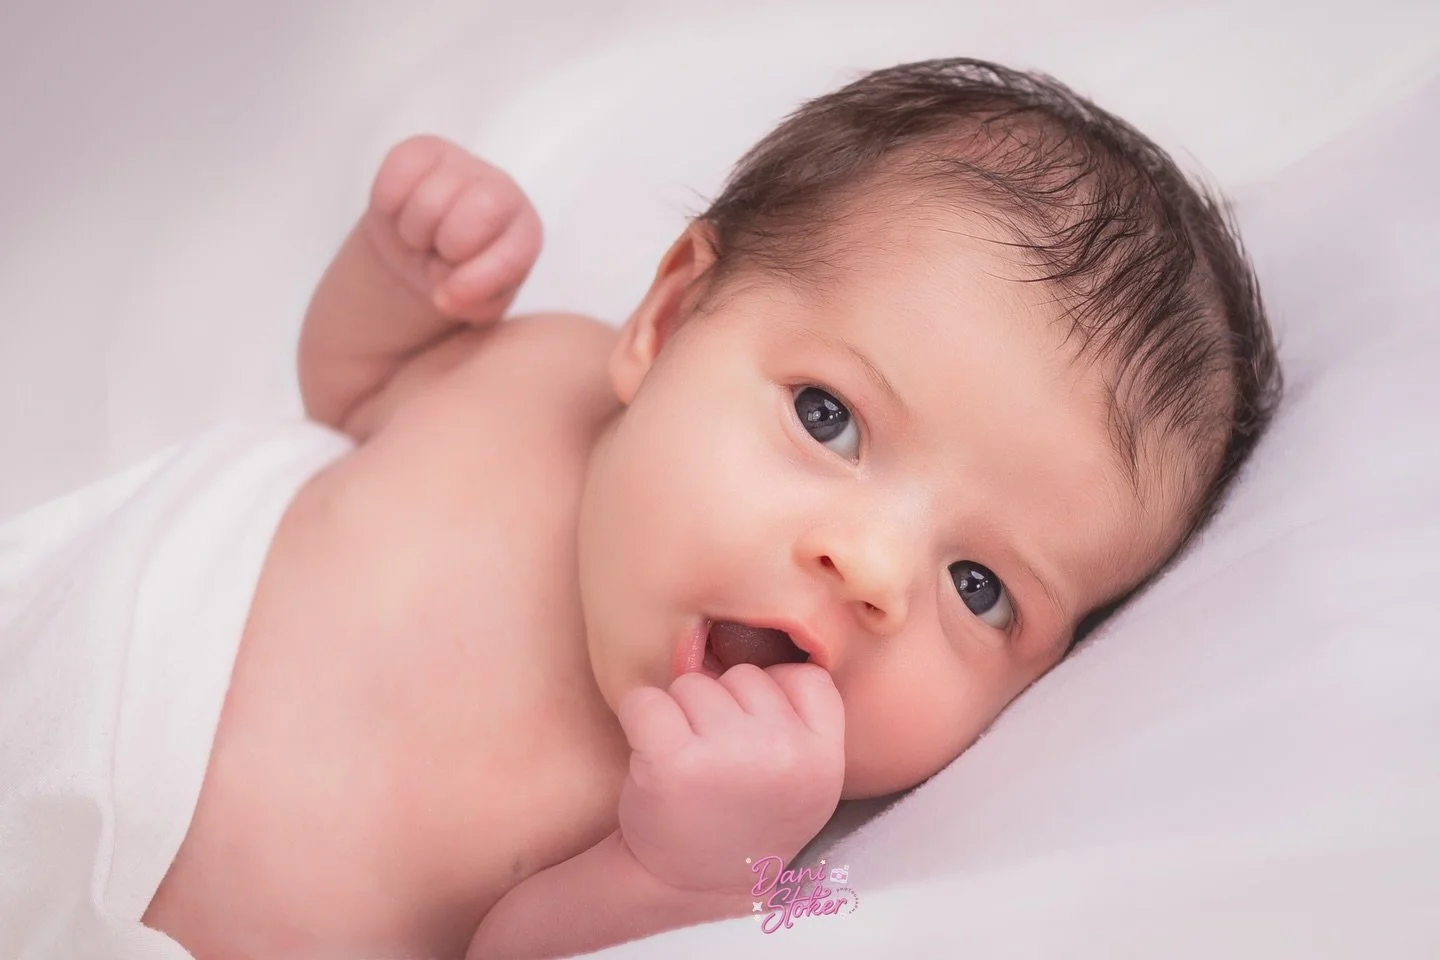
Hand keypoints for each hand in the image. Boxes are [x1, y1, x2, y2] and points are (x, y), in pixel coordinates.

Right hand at [363, 135, 541, 322]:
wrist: (420, 252)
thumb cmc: (456, 280)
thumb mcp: (474, 304)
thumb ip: (472, 304)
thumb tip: (447, 295)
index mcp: (524, 235)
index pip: (511, 252)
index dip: (475, 279)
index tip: (449, 295)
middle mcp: (502, 192)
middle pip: (474, 214)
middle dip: (446, 246)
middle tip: (439, 255)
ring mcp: (464, 165)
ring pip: (429, 200)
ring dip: (414, 232)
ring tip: (422, 238)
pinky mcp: (425, 150)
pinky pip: (400, 171)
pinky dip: (391, 203)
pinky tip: (402, 213)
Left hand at [616, 663, 844, 894]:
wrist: (689, 885)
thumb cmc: (748, 818)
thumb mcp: (810, 780)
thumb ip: (807, 720)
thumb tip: (772, 640)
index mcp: (824, 757)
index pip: (802, 676)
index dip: (772, 699)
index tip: (756, 740)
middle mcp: (782, 752)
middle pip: (742, 675)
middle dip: (723, 707)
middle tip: (718, 760)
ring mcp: (728, 754)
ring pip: (693, 682)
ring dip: (682, 714)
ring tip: (688, 761)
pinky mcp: (672, 760)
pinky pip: (646, 699)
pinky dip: (640, 720)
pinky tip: (651, 755)